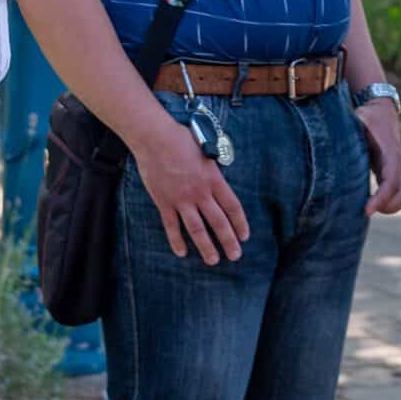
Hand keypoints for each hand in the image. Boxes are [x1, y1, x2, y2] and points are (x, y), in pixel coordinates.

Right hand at [130, 114, 250, 263]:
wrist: (155, 138)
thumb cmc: (181, 139)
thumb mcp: (206, 152)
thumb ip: (213, 169)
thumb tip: (218, 180)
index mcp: (214, 179)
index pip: (232, 207)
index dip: (240, 223)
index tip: (245, 236)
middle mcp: (200, 193)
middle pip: (218, 222)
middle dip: (229, 241)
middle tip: (235, 256)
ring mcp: (181, 199)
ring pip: (196, 229)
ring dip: (206, 247)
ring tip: (213, 260)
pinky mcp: (164, 202)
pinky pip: (172, 226)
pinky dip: (176, 240)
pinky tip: (182, 253)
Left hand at [355, 97, 400, 216]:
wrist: (381, 109)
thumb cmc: (368, 115)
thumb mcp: (358, 120)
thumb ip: (347, 131)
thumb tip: (327, 141)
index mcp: (389, 152)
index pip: (392, 181)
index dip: (382, 198)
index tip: (367, 210)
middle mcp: (396, 163)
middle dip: (388, 207)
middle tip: (366, 210)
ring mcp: (396, 169)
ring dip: (389, 207)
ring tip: (367, 208)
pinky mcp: (391, 172)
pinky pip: (396, 193)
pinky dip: (387, 202)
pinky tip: (367, 202)